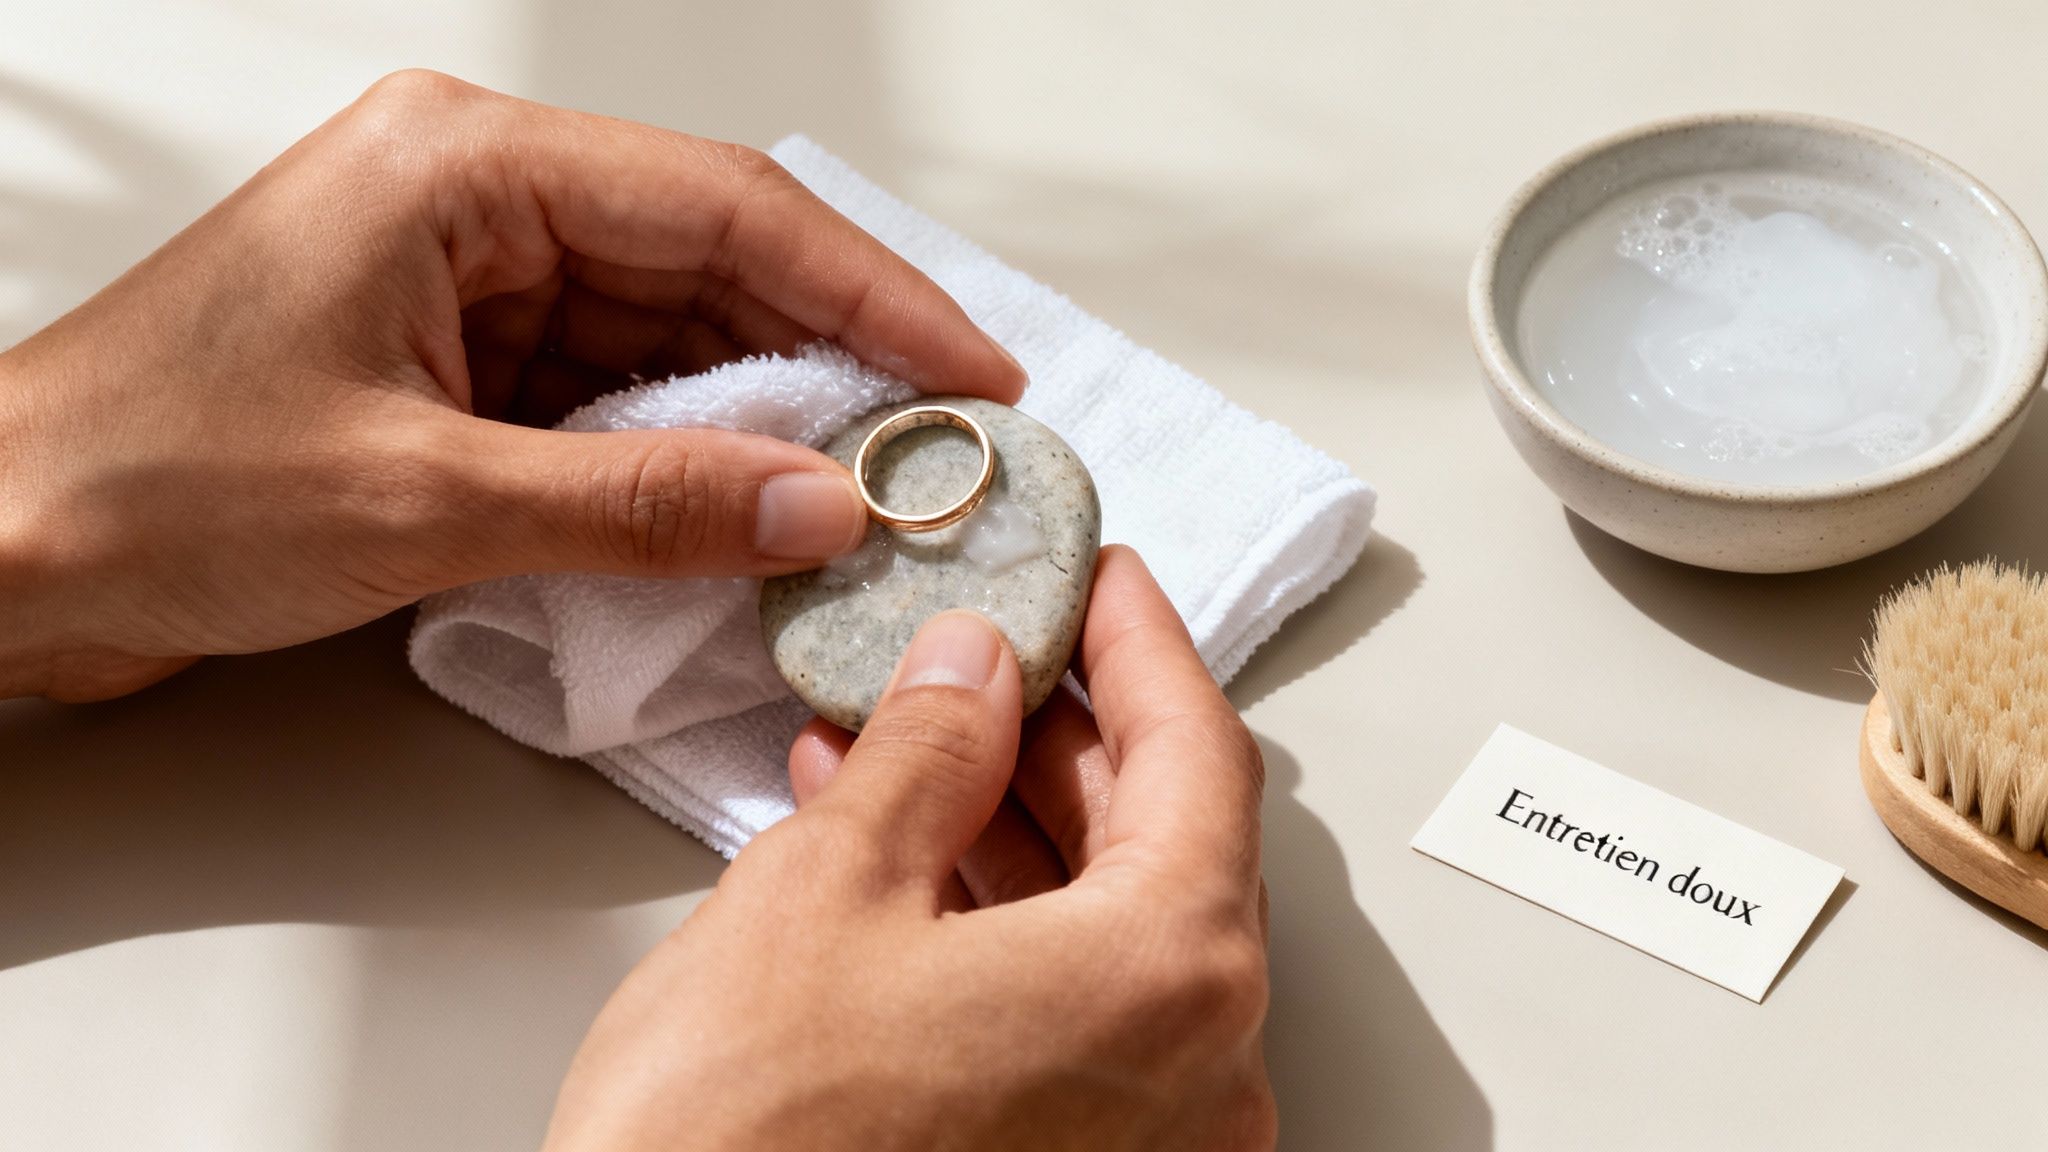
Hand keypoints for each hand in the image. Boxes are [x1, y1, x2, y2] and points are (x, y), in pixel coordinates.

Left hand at [0, 70, 1023, 700]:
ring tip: (874, 492)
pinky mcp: (462, 363)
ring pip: (678, 335)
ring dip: (773, 417)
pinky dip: (695, 456)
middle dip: (837, 360)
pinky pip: (620, 397)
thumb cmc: (146, 483)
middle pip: (716, 263)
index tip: (970, 372)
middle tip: (946, 449)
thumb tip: (819, 506)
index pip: (725, 210)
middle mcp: (478, 200)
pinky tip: (759, 510)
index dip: (871, 293)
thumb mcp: (423, 500)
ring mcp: (471, 281)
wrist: (2, 552)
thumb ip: (644, 505)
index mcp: (463, 165)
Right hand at [544, 546, 1275, 1150]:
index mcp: (1169, 979)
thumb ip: (929, 750)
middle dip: (1056, 734)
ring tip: (906, 742)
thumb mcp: (827, 890)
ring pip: (1105, 928)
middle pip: (1161, 843)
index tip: (1096, 579)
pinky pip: (1066, 1013)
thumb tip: (970, 670)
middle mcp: (1198, 1075)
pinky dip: (994, 924)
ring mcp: (1147, 1144)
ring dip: (1009, 824)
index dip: (1138, 644)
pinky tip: (896, 857)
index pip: (1198, 754)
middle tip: (988, 651)